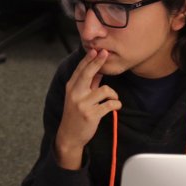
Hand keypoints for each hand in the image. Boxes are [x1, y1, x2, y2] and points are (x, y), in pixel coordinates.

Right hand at [54, 49, 120, 169]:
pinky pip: (110, 104)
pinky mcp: (91, 115)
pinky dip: (116, 104)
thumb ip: (88, 84)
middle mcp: (75, 94)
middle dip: (98, 62)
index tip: (97, 50)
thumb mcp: (78, 97)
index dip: (89, 59)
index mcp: (71, 88)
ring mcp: (83, 104)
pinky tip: (115, 107)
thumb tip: (98, 69)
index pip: (81, 70)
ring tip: (113, 99)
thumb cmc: (75, 114)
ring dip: (113, 94)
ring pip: (104, 90)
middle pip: (88, 73)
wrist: (69, 135)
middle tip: (105, 53)